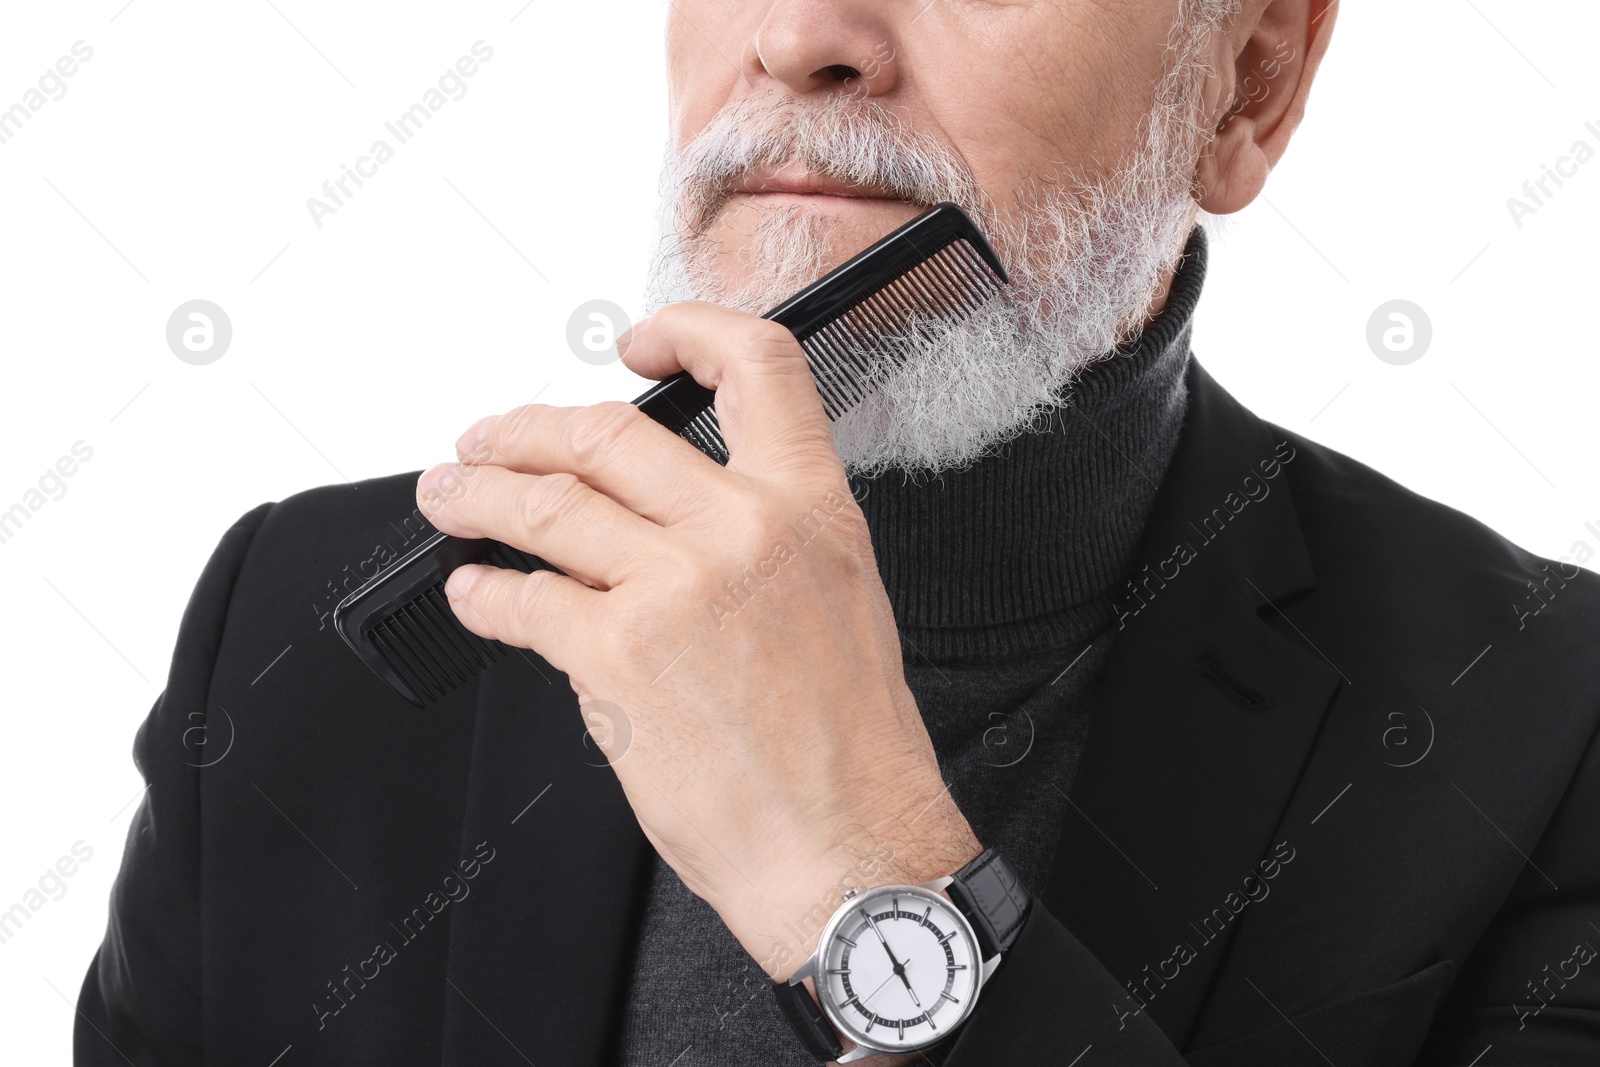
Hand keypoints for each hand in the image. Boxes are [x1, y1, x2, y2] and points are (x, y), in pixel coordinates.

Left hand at [415, 302, 979, 980]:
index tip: (638, 346)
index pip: (758, 366)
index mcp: (812, 510)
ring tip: (451, 498)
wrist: (849, 848)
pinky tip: (476, 595)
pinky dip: (484, 595)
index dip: (687, 332)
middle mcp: (745, 530)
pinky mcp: (621, 655)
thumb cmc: (849, 749)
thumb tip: (655, 522)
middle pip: (605, 434)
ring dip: (479, 496)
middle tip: (489, 441)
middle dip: (524, 430)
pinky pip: (526, 600)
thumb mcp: (835, 605)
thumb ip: (756, 542)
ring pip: (547, 505)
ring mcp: (680, 587)